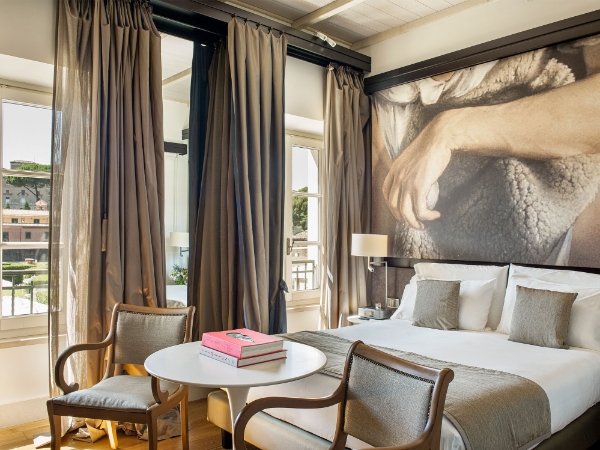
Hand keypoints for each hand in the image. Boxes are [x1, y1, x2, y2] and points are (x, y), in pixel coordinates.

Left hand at [382, 111, 455, 229]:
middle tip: (413, 222)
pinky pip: (420, 210)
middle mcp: (397, 178)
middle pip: (393, 206)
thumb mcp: (413, 156)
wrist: (439, 138)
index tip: (400, 210)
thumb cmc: (431, 144)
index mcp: (394, 170)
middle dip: (402, 218)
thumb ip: (410, 168)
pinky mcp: (419, 187)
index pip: (385, 192)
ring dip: (414, 223)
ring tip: (423, 225)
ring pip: (405, 212)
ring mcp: (407, 183)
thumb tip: (417, 177)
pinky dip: (427, 216)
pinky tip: (435, 215)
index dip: (391, 205)